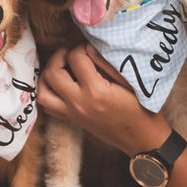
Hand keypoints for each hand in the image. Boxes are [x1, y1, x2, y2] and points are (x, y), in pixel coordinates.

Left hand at [37, 43, 168, 155]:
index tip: (89, 47)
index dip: (81, 46)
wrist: (142, 139)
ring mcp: (73, 114)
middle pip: (52, 73)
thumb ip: (106, 63)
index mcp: (96, 91)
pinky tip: (61, 85)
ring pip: (43, 92)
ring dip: (48, 76)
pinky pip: (48, 107)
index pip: (75, 58)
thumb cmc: (142, 109)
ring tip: (62, 67)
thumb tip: (88, 47)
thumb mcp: (131, 81)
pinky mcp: (72, 121)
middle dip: (60, 57)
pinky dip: (49, 92)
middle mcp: (79, 103)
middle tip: (73, 53)